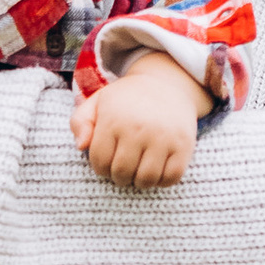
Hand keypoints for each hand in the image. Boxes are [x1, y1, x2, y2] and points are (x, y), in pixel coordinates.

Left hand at [68, 49, 211, 186]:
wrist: (167, 83)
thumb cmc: (126, 99)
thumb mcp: (98, 102)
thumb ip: (80, 122)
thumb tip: (81, 146)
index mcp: (114, 119)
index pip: (99, 161)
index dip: (100, 168)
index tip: (107, 162)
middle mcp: (138, 128)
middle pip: (122, 173)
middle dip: (119, 176)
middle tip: (123, 168)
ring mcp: (163, 137)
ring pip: (146, 179)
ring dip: (139, 181)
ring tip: (138, 171)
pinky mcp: (184, 145)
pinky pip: (171, 178)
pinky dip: (162, 181)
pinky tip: (157, 171)